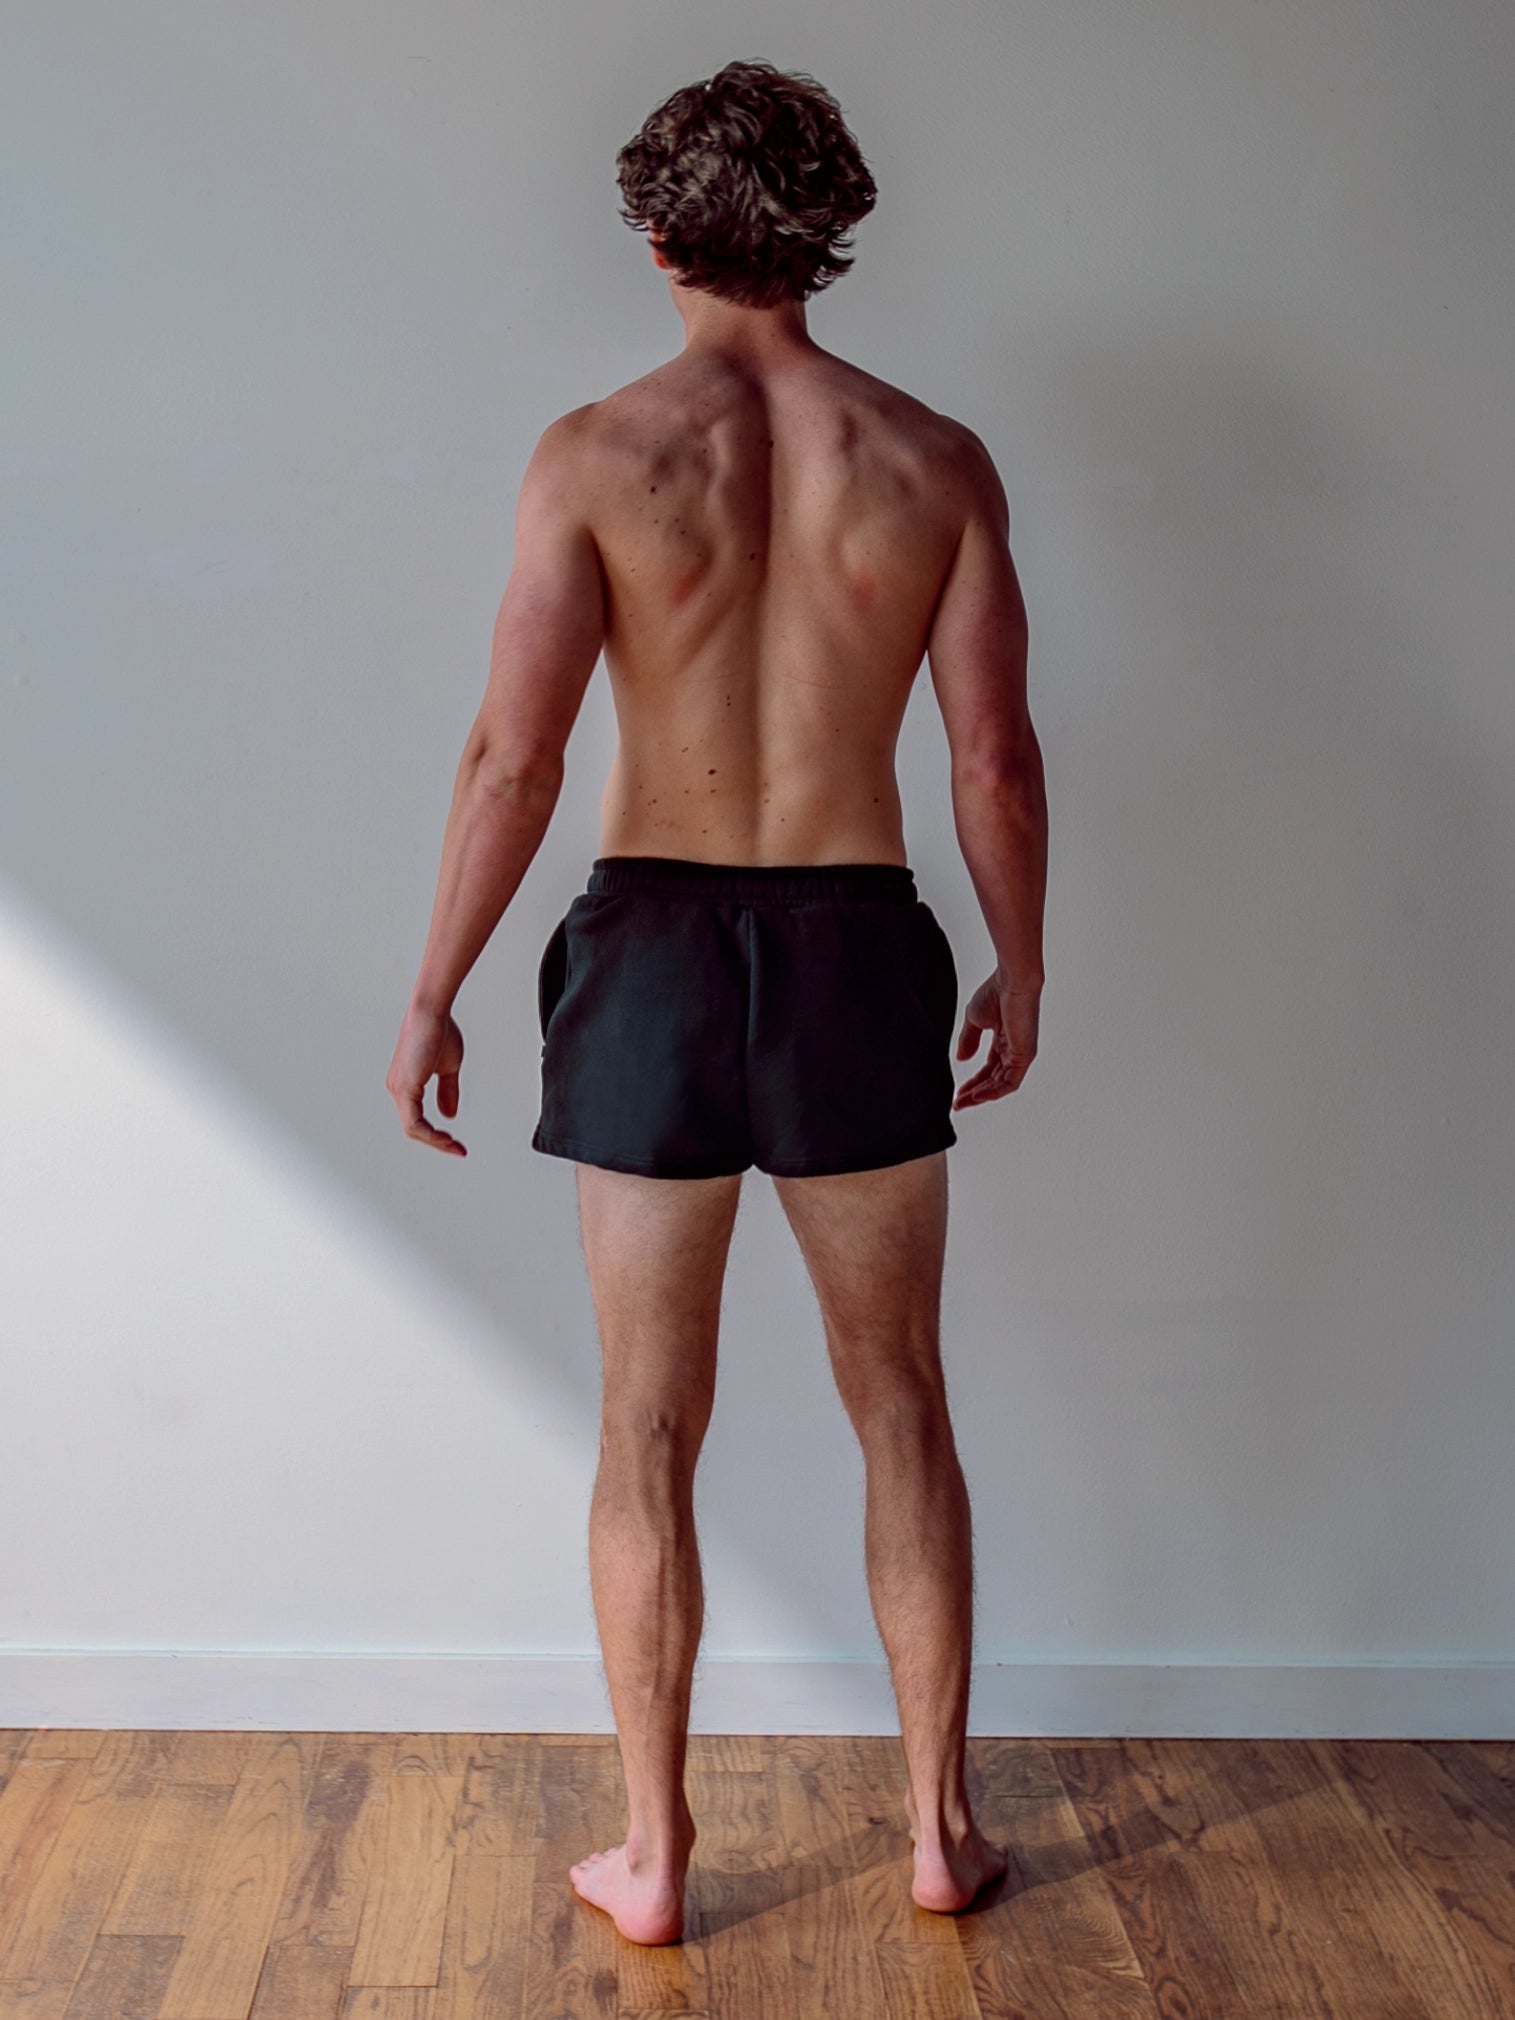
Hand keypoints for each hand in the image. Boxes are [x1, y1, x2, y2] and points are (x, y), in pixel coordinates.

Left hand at [386, 1003, 467, 1154]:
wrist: (432, 1011)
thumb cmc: (439, 1030)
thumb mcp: (448, 1068)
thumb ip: (447, 1092)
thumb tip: (449, 1113)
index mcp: (406, 1084)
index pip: (417, 1119)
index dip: (436, 1135)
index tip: (456, 1143)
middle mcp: (398, 1088)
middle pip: (413, 1128)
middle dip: (437, 1142)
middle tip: (457, 1149)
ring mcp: (399, 1089)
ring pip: (412, 1129)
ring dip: (435, 1141)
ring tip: (453, 1146)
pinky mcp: (405, 1087)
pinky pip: (413, 1122)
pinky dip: (430, 1133)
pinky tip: (444, 1137)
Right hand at [953, 971, 1039, 1107]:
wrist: (1011, 981)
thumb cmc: (996, 992)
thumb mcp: (974, 1019)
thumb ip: (968, 1040)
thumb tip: (962, 1059)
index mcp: (1004, 1040)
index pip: (989, 1069)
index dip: (973, 1082)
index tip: (957, 1093)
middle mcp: (1014, 1050)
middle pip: (994, 1080)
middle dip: (975, 1093)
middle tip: (958, 1104)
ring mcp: (1020, 1053)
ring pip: (1001, 1084)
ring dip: (982, 1095)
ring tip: (964, 1103)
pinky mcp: (1024, 1054)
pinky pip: (1010, 1081)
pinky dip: (994, 1091)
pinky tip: (977, 1097)